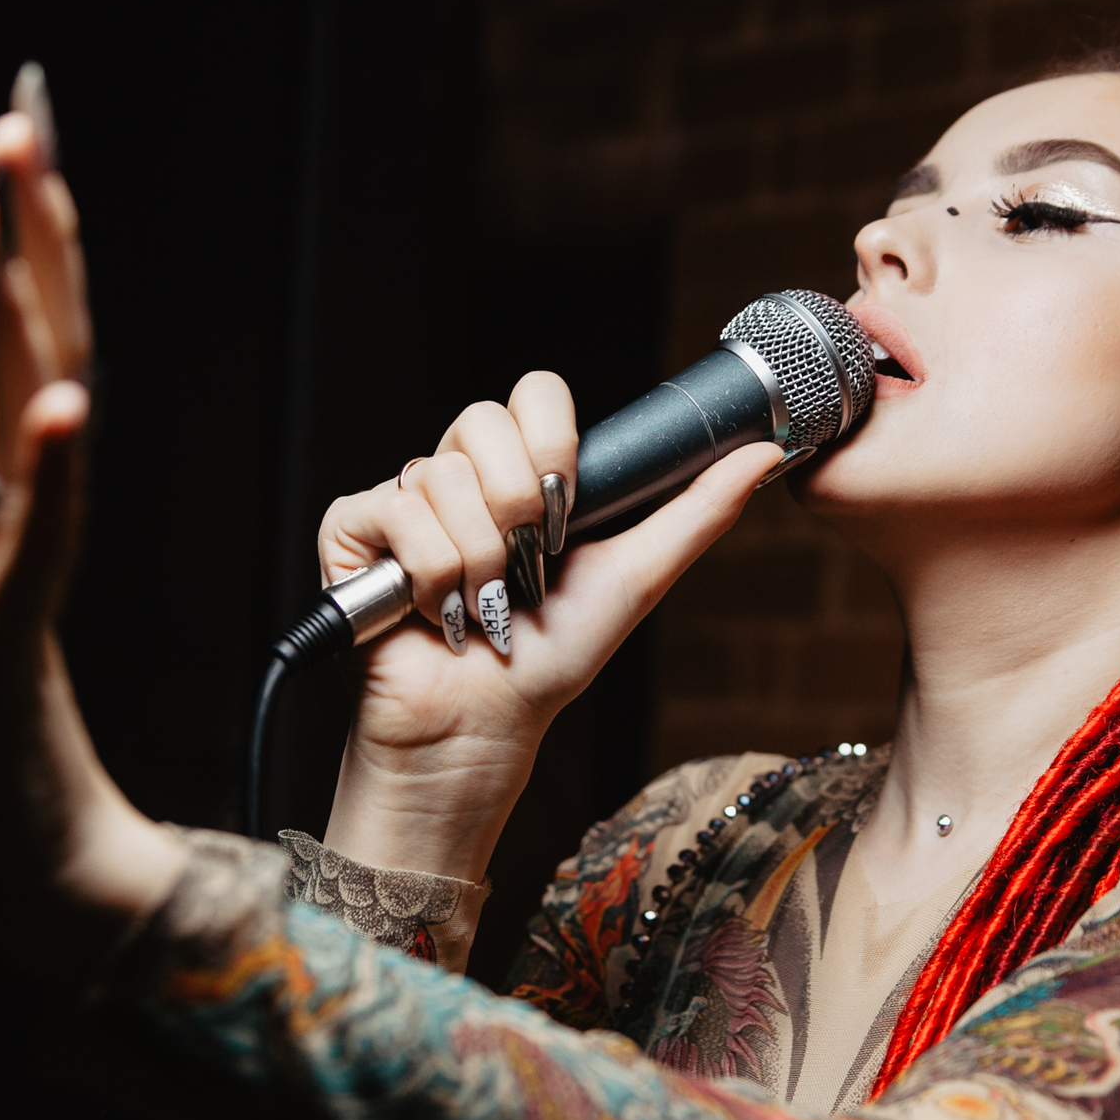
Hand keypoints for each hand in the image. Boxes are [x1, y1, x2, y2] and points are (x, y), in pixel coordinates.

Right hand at [317, 381, 782, 883]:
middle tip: (525, 570)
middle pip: (483, 422)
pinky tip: (434, 612)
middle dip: (519, 510)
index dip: (552, 442)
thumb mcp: (639, 575)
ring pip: (441, 478)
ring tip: (482, 606)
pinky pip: (394, 511)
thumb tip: (766, 452)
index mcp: (522, 474)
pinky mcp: (353, 530)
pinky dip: (428, 576)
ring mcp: (403, 500)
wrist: (488, 726)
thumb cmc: (554, 658)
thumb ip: (698, 509)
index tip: (569, 508)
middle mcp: (461, 477)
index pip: (533, 393)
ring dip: (478, 564)